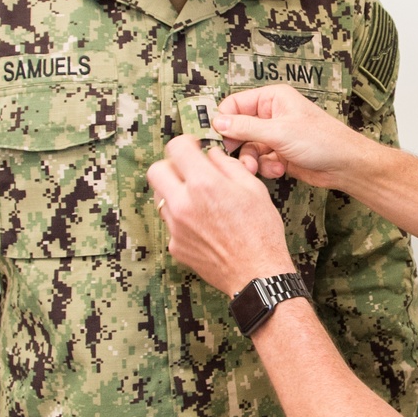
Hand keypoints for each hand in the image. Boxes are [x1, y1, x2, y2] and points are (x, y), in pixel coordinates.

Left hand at [148, 135, 295, 297]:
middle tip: (188, 171)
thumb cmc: (261, 232)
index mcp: (204, 184)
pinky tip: (203, 224)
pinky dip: (182, 218)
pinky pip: (171, 222)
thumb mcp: (253, 188)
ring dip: (175, 192)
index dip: (186, 143)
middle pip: (156, 171)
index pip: (176, 148)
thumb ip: (227, 165)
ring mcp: (176, 227)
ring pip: (161, 197)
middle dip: (171, 166)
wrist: (257, 273)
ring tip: (199, 200)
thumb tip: (211, 155)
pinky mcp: (176, 245)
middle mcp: (183, 204)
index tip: (193, 148)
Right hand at [212, 85, 369, 186]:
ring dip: (251, 160)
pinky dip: (266, 167)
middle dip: (237, 145)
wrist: (344, 165)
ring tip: (257, 168)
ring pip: (247, 147)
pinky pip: (260, 160)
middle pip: (238, 128)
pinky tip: (280, 170)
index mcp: (272, 98)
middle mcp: (271, 114)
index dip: (223, 120)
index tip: (215, 138)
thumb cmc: (321, 140)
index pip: (235, 104)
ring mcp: (274, 135)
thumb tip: (218, 122)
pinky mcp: (278, 154)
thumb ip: (245, 127)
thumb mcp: (279, 132)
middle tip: (232, 158)